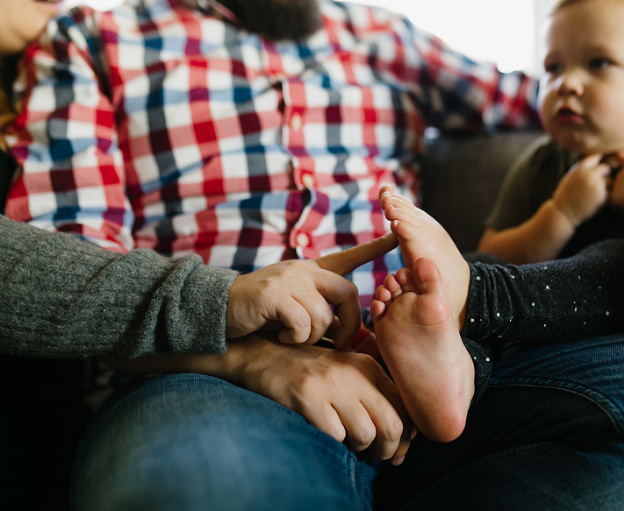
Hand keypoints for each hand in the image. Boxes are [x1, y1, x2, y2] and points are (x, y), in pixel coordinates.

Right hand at [226, 233, 397, 346]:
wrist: (218, 311)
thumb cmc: (261, 316)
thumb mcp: (296, 311)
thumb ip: (322, 315)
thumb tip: (350, 334)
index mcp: (311, 272)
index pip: (349, 258)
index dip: (375, 248)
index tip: (396, 237)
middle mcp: (304, 270)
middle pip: (348, 293)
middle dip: (350, 324)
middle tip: (339, 344)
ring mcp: (289, 279)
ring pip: (325, 315)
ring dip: (314, 336)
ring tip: (294, 337)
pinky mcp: (274, 294)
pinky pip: (303, 323)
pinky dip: (296, 337)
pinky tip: (282, 336)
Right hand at [227, 333, 414, 464]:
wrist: (264, 356)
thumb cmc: (309, 373)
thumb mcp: (346, 373)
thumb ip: (374, 396)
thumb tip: (404, 437)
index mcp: (368, 366)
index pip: (405, 407)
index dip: (406, 437)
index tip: (396, 450)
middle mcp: (354, 373)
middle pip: (392, 424)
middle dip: (388, 450)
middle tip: (375, 456)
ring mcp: (330, 384)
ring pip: (366, 434)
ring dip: (359, 450)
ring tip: (348, 445)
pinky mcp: (308, 398)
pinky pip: (335, 436)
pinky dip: (334, 445)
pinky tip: (327, 437)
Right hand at [552, 154, 610, 226]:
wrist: (562, 213)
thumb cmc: (564, 196)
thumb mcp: (569, 177)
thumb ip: (580, 169)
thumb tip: (593, 161)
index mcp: (580, 169)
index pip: (595, 157)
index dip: (599, 160)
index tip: (599, 166)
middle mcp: (589, 175)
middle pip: (606, 168)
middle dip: (604, 175)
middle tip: (599, 183)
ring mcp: (597, 186)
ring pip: (611, 181)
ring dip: (607, 186)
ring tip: (597, 194)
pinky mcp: (603, 197)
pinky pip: (612, 193)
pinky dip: (608, 196)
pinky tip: (599, 201)